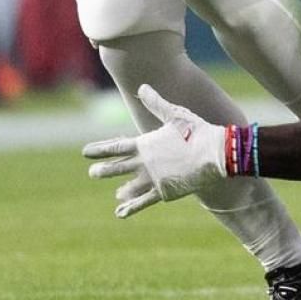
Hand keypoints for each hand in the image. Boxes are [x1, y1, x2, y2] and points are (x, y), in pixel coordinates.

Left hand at [82, 85, 230, 216]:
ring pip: (131, 186)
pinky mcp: (165, 192)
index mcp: (145, 144)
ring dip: (122, 190)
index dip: (100, 149)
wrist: (215, 154)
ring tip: (114, 194)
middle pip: (119, 167)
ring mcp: (154, 179)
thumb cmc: (196, 131)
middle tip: (92, 173)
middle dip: (104, 170)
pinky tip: (121, 213)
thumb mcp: (175, 114)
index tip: (85, 152)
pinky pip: (145, 201)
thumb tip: (142, 87)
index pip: (116, 147)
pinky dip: (132, 207)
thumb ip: (156, 103)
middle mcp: (145, 163)